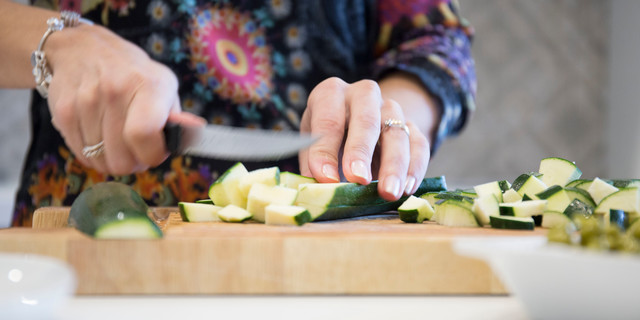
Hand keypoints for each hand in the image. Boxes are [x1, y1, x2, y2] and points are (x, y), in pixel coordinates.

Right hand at [44, 24, 202, 174]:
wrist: (83, 49)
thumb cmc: (133, 74)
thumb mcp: (163, 86)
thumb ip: (177, 118)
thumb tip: (196, 134)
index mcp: (148, 86)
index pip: (144, 136)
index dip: (152, 155)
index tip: (155, 151)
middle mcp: (114, 92)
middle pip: (122, 159)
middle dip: (133, 162)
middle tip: (135, 148)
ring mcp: (85, 102)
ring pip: (100, 161)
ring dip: (112, 158)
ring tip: (118, 140)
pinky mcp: (63, 112)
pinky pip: (81, 155)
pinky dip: (92, 155)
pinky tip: (100, 137)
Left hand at [299, 77, 430, 200]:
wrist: (355, 124)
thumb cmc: (327, 137)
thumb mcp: (311, 144)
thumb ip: (313, 166)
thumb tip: (319, 191)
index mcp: (331, 93)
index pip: (328, 119)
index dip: (325, 151)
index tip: (325, 178)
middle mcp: (363, 94)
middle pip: (366, 119)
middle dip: (361, 151)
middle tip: (358, 179)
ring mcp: (391, 108)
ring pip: (397, 133)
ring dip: (394, 166)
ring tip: (388, 193)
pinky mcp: (411, 125)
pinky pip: (419, 144)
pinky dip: (415, 168)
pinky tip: (407, 188)